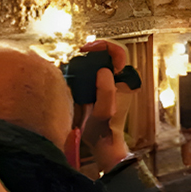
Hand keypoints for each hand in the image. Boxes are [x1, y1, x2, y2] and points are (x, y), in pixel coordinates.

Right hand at [76, 39, 132, 173]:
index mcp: (123, 81)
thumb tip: (103, 71)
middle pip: (104, 55)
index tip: (86, 49)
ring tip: (70, 66)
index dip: (103, 46)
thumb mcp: (105, 112)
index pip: (118, 53)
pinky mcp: (94, 90)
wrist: (101, 145)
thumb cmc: (105, 129)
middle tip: (76, 56)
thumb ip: (106, 92)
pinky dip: (77, 72)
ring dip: (82, 62)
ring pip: (94, 64)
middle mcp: (115, 80)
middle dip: (89, 52)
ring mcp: (104, 84)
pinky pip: (86, 75)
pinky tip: (67, 77)